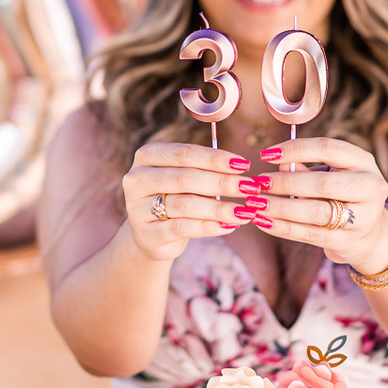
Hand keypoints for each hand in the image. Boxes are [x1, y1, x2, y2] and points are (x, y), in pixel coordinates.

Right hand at [120, 142, 261, 261]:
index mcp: (147, 156)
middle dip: (222, 182)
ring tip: (245, 211)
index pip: (184, 153)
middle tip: (250, 187)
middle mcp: (137, 179)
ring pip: (185, 205)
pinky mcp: (147, 234)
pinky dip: (209, 227)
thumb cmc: (175, 196)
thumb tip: (241, 167)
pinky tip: (229, 226)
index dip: (216, 159)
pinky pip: (182, 228)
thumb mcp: (184, 176)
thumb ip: (204, 168)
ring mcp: (138, 208)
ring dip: (219, 208)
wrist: (151, 234)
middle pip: (185, 178)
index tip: (244, 165)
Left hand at [251, 137, 387, 269]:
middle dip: (285, 182)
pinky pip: (311, 233)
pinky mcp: (350, 241)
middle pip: (323, 183)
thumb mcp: (330, 175)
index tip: (266, 154)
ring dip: (281, 207)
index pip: (328, 148)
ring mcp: (364, 217)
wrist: (370, 235)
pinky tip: (263, 221)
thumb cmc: (342, 195)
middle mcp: (370, 187)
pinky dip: (283, 228)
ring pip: (316, 211)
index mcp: (364, 162)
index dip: (295, 149)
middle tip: (258, 183)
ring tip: (255, 204)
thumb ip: (305, 168)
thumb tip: (278, 160)